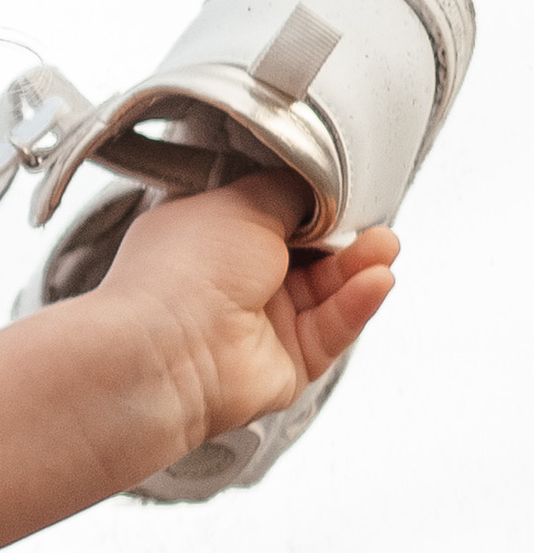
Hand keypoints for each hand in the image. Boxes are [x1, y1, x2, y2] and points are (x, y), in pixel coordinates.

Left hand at [98, 173, 397, 457]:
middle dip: (346, 238)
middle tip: (376, 222)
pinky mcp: (285, 365)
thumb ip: (289, 192)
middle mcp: (233, 281)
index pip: (274, 217)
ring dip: (358, 269)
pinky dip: (355, 305)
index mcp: (211, 237)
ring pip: (326, 293)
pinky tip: (377, 281)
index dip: (312, 207)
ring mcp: (259, 325)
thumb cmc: (186, 268)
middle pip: (308, 256)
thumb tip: (319, 188)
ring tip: (386, 246)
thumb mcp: (245, 202)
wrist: (167, 350)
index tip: (345, 194)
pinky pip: (330, 331)